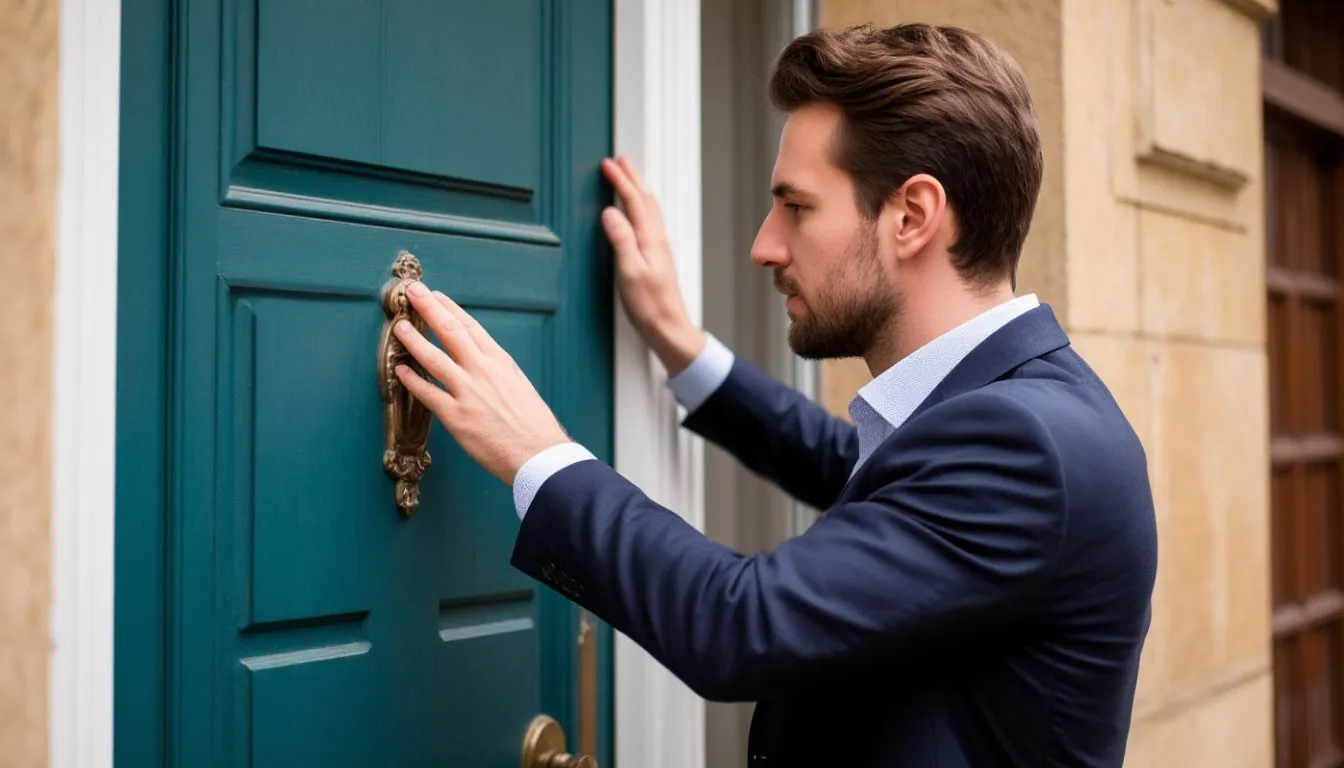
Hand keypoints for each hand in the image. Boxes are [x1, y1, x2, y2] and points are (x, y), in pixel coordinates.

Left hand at [392, 282, 570, 484]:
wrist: (540, 455)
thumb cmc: (534, 426)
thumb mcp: (520, 386)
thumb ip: (497, 372)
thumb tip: (481, 363)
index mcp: (501, 362)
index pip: (471, 327)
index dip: (450, 308)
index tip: (436, 295)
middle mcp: (483, 371)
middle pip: (451, 331)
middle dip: (429, 308)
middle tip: (412, 291)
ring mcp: (469, 393)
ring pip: (433, 358)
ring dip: (413, 340)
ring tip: (399, 327)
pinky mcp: (457, 417)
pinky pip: (427, 393)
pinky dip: (411, 380)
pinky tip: (400, 370)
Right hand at [600, 155, 705, 374]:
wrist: (669, 328)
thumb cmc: (650, 306)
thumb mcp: (629, 272)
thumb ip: (620, 240)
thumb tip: (610, 213)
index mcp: (650, 239)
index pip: (634, 202)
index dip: (621, 181)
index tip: (607, 164)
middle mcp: (657, 240)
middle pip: (645, 200)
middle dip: (632, 178)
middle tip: (620, 160)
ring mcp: (659, 248)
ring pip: (649, 209)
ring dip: (638, 189)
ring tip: (629, 177)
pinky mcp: (657, 258)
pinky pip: (649, 221)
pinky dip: (642, 207)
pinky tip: (639, 212)